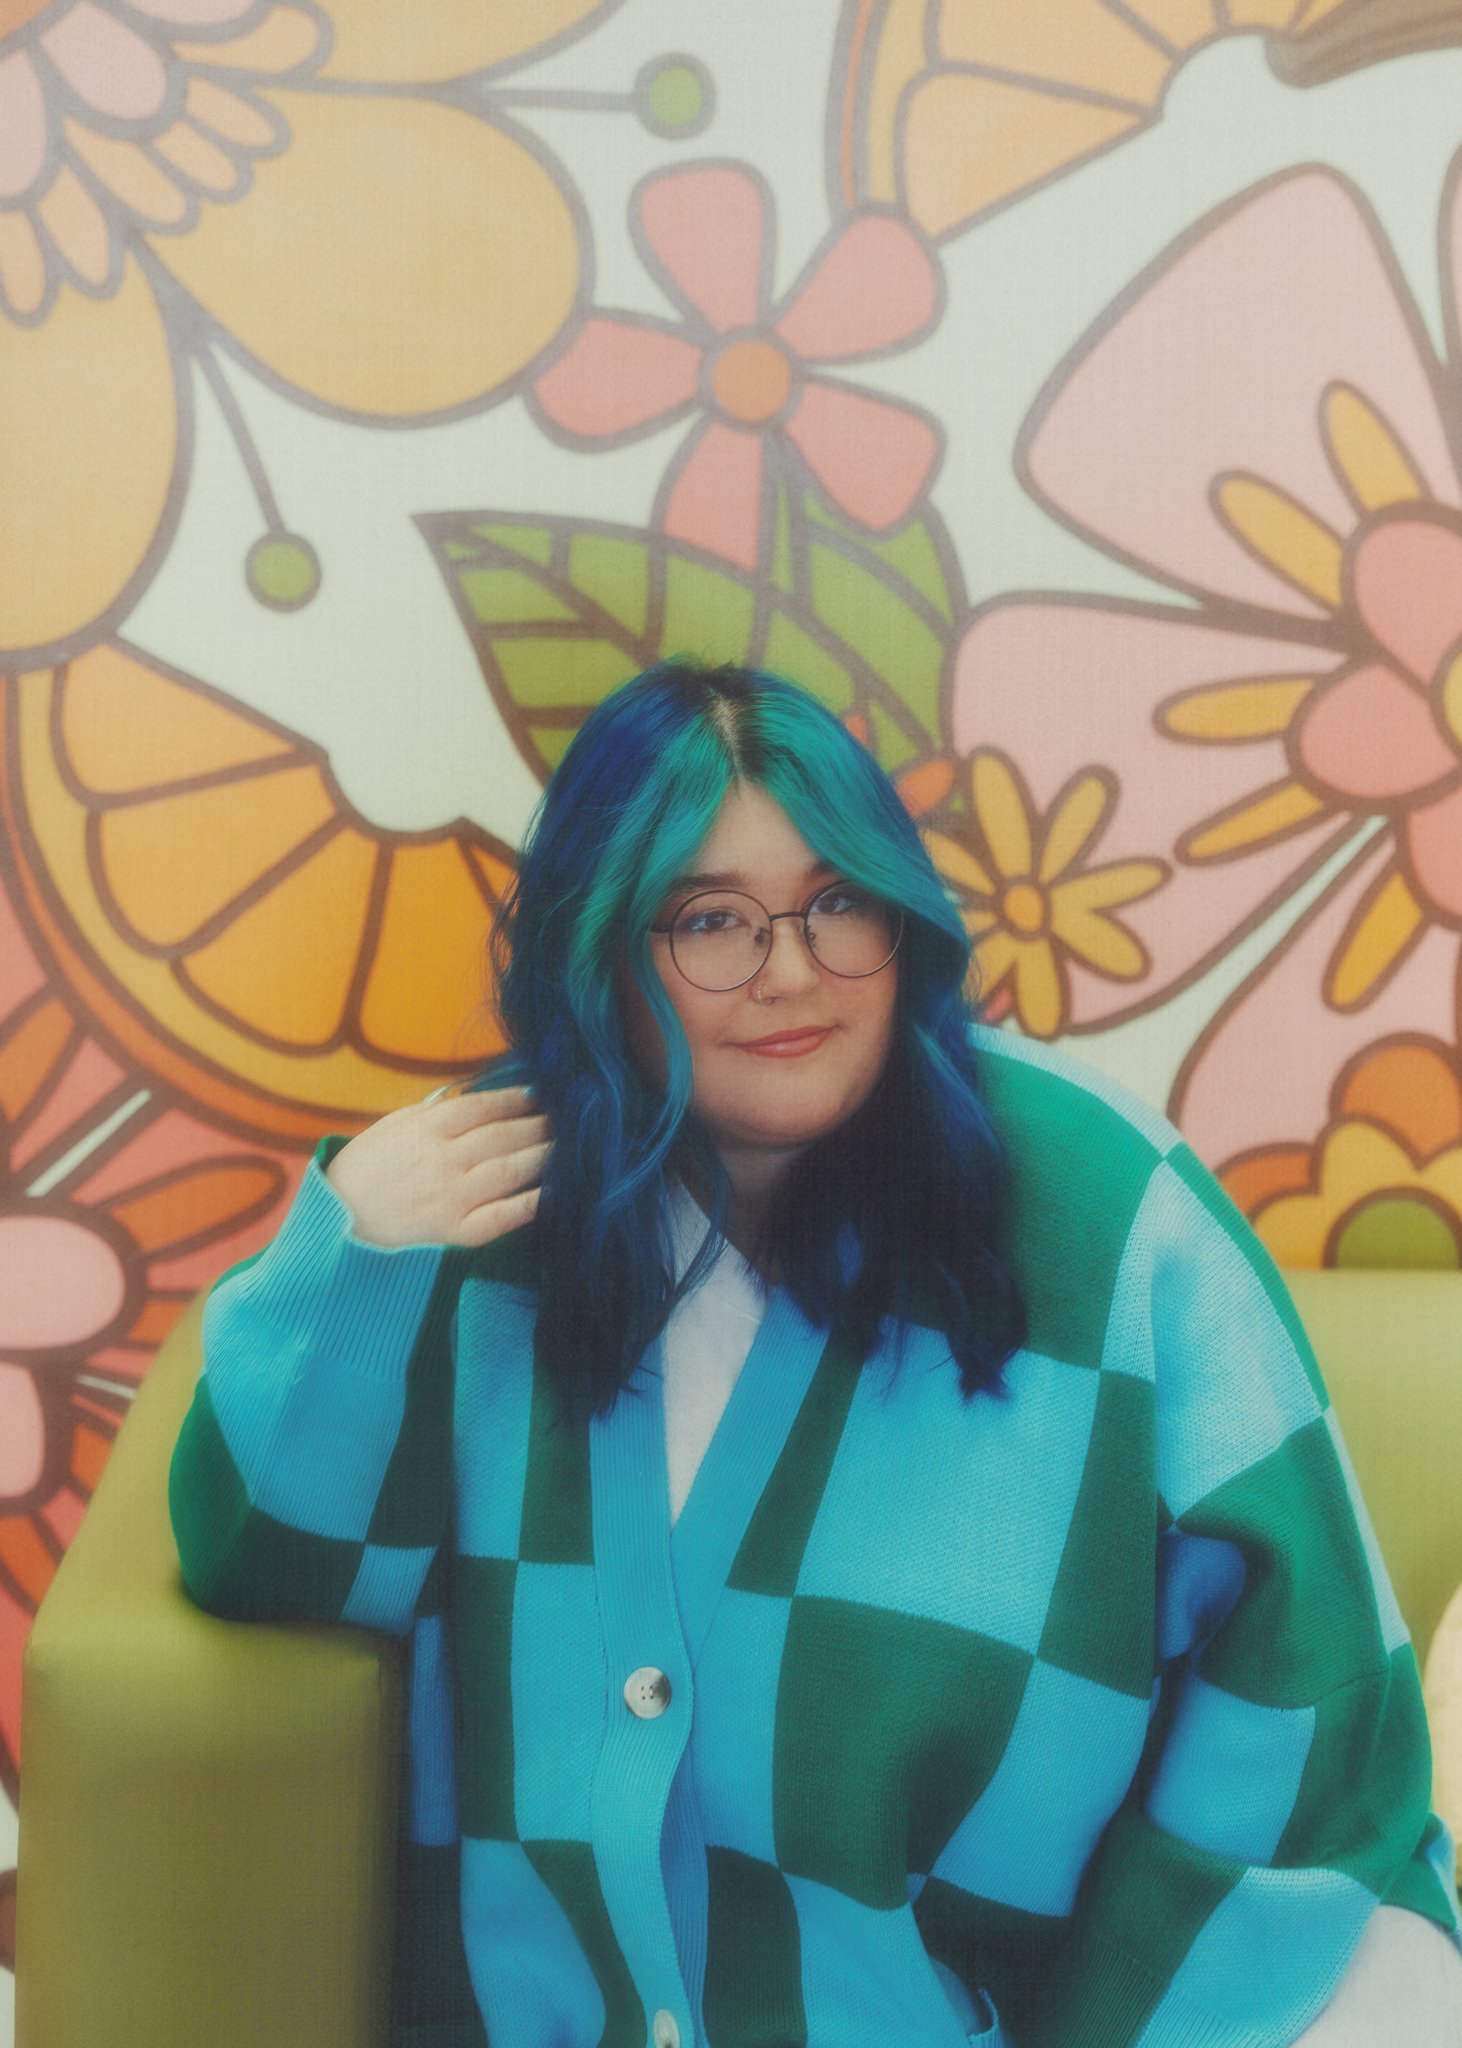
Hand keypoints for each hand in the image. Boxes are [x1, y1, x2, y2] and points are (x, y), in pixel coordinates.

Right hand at [324, 1084, 552, 1249]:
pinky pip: (504, 1216)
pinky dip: (532, 1203)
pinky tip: (555, 1192)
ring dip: (544, 1155)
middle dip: (539, 1125)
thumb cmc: (365, 1169)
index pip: (484, 1106)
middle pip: (504, 1135)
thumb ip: (432, 1110)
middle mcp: (444, 1160)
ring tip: (567, 1147)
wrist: (337, 1222)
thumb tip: (467, 1092)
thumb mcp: (392, 1127)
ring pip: (511, 1170)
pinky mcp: (457, 1231)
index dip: (516, 1098)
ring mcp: (453, 1197)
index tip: (538, 1093)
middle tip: (566, 1118)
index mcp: (427, 1129)